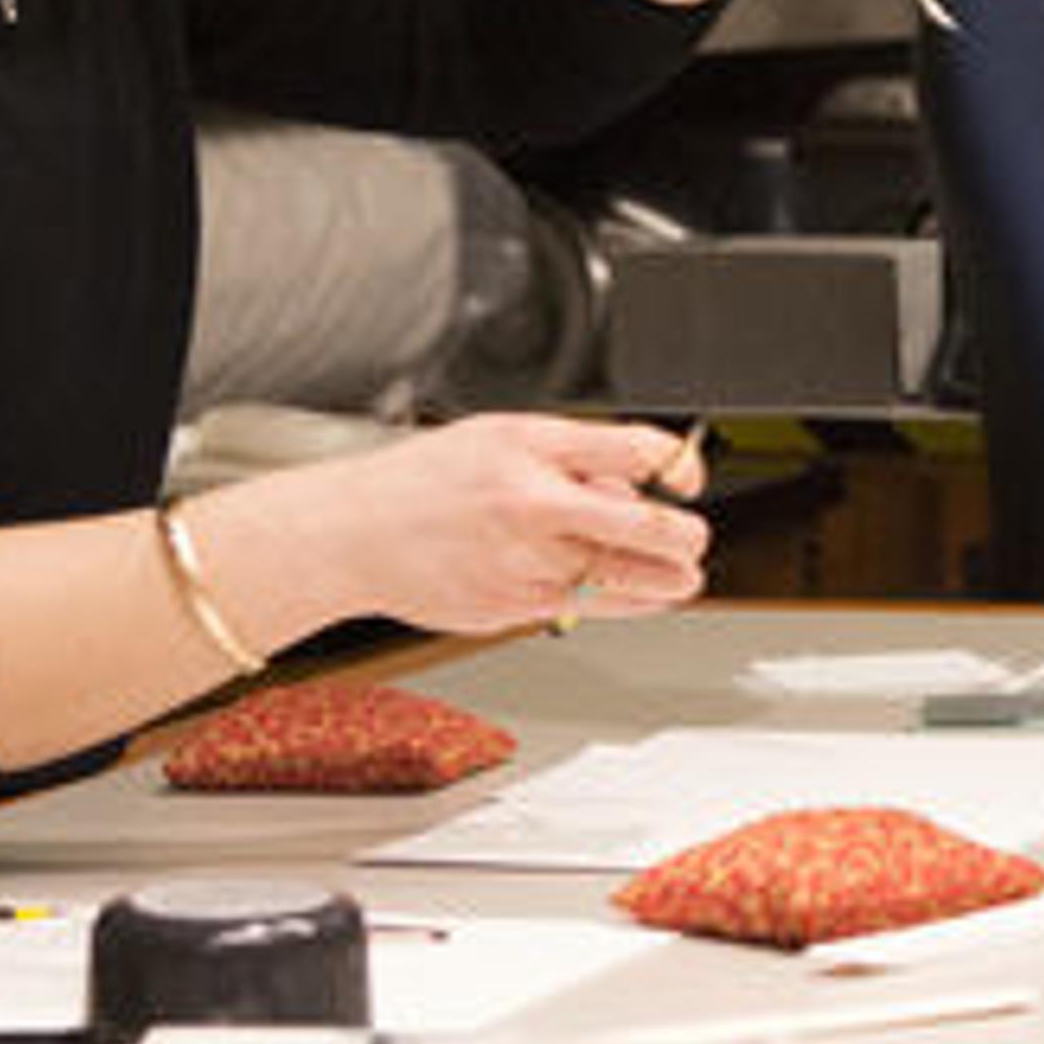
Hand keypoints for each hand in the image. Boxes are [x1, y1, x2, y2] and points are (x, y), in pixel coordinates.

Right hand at [213, 415, 709, 642]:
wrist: (349, 534)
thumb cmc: (425, 482)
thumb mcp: (502, 436)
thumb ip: (573, 455)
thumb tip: (634, 480)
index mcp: (532, 449)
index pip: (638, 451)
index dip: (678, 466)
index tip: (685, 478)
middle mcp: (532, 505)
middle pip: (646, 525)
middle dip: (686, 536)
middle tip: (694, 538)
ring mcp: (524, 561)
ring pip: (626, 579)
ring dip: (669, 581)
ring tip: (682, 575)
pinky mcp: (512, 606)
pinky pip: (587, 607)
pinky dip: (620, 601)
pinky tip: (630, 593)